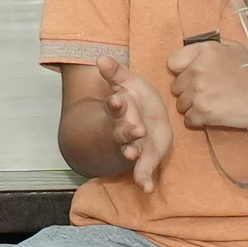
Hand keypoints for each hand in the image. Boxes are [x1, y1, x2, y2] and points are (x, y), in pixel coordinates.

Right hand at [89, 58, 174, 190]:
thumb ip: (115, 73)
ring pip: (130, 150)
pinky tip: (148, 189)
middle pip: (123, 131)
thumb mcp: (128, 83)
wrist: (143, 122)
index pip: (115, 107)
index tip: (117, 100)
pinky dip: (143, 180)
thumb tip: (100, 57)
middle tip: (135, 128)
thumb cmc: (134, 102)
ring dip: (131, 153)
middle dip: (127, 131)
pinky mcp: (145, 158)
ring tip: (133, 155)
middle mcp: (124, 130)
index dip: (116, 105)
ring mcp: (133, 145)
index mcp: (121, 110)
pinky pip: (142, 171)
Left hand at [165, 31, 247, 134]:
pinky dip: (198, 120)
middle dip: (188, 91)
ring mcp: (199, 91)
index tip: (193, 76)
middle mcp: (197, 69)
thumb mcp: (234, 48)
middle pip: (176, 86)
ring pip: (180, 104)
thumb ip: (212, 46)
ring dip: (192, 106)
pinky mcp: (203, 111)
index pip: (172, 63)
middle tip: (207, 93)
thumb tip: (195, 49)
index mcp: (204, 51)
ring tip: (211, 104)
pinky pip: (188, 119)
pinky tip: (213, 115)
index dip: (182, 71)